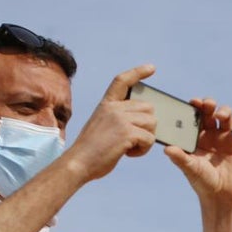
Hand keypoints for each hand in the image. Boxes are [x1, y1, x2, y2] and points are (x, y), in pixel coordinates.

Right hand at [63, 64, 158, 181]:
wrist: (79, 163)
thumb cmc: (91, 150)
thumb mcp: (102, 125)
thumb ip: (118, 118)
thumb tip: (145, 120)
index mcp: (106, 104)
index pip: (123, 81)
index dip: (138, 72)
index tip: (151, 68)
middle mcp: (114, 108)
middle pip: (148, 108)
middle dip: (147, 125)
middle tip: (133, 139)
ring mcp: (120, 119)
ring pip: (152, 123)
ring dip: (146, 139)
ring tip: (129, 147)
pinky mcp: (127, 132)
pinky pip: (149, 138)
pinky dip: (143, 150)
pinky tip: (128, 153)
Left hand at [164, 98, 231, 206]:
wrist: (221, 197)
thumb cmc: (202, 183)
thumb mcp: (190, 169)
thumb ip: (180, 158)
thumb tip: (166, 148)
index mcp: (197, 137)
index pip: (196, 116)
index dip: (195, 107)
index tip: (193, 102)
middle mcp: (212, 134)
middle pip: (211, 112)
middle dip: (209, 104)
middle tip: (206, 104)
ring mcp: (227, 138)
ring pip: (227, 116)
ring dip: (225, 111)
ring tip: (221, 116)